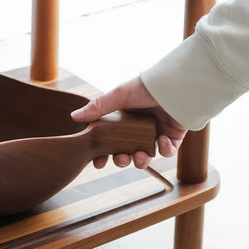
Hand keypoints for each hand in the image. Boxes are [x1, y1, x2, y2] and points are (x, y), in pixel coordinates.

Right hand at [70, 78, 186, 169]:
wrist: (174, 85)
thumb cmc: (146, 87)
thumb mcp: (119, 95)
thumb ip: (97, 107)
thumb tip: (73, 116)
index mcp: (124, 120)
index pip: (110, 141)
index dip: (103, 154)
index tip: (98, 163)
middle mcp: (139, 129)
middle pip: (126, 152)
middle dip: (122, 160)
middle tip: (120, 158)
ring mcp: (156, 134)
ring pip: (145, 156)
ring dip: (141, 160)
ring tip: (139, 156)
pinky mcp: (173, 138)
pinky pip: (167, 151)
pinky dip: (164, 149)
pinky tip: (162, 140)